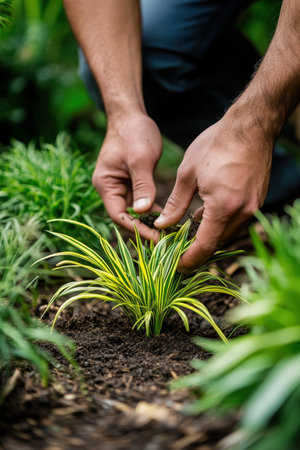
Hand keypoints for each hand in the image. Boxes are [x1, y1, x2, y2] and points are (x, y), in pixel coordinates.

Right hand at [92, 112, 161, 239]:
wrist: (131, 116)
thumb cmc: (134, 133)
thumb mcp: (140, 159)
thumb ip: (142, 185)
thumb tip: (144, 212)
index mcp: (106, 185)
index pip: (119, 215)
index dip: (137, 229)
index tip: (157, 238)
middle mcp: (110, 189)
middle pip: (125, 218)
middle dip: (144, 230)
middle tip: (166, 242)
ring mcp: (120, 187)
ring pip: (134, 213)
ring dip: (149, 223)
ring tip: (168, 235)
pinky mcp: (131, 184)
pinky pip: (140, 203)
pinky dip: (151, 211)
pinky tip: (166, 218)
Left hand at [154, 117, 272, 271]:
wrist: (250, 127)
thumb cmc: (216, 145)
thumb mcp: (188, 174)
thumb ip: (176, 204)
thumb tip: (163, 224)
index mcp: (223, 208)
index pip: (205, 246)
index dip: (189, 259)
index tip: (177, 267)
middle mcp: (242, 212)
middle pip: (217, 243)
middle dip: (198, 251)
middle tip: (178, 252)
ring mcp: (253, 207)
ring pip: (228, 234)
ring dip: (209, 237)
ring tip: (188, 235)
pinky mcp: (257, 201)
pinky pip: (236, 221)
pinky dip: (220, 224)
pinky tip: (205, 216)